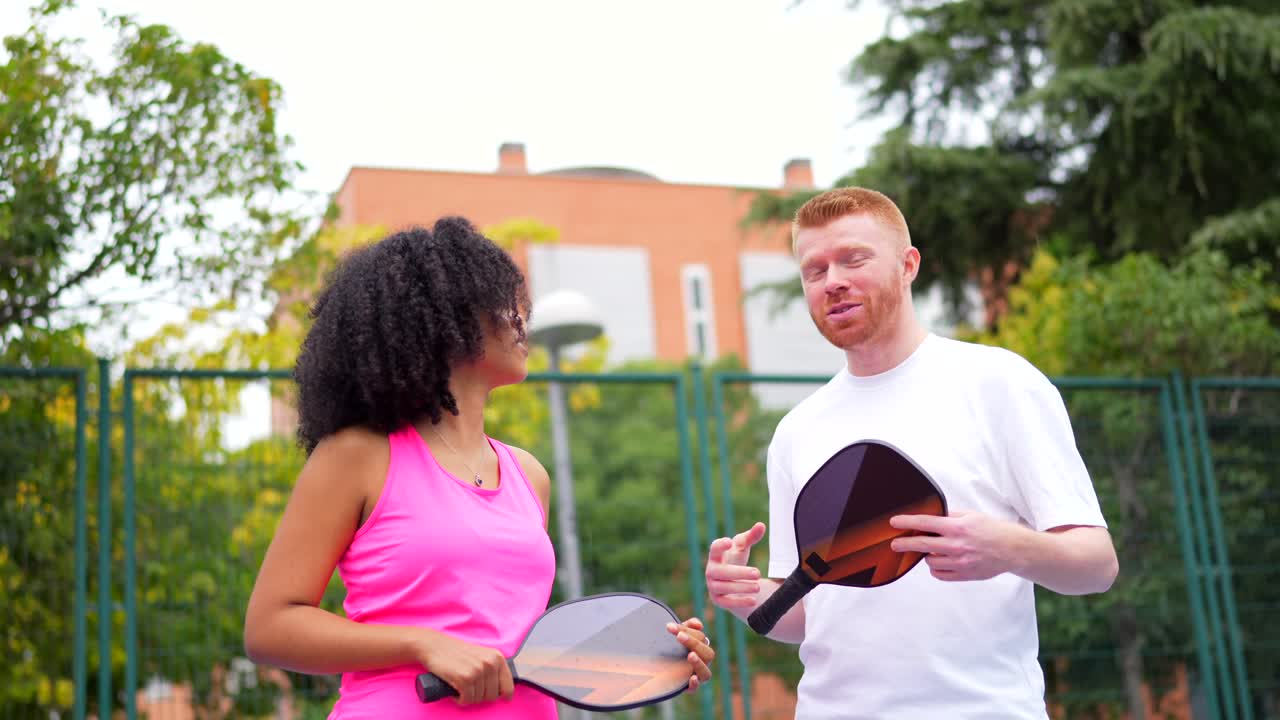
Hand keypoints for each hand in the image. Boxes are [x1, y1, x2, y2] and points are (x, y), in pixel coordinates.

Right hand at [413, 629, 513, 704]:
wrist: (435, 646)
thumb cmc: (457, 654)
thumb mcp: (482, 656)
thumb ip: (493, 669)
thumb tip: (504, 692)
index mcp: (497, 657)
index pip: (508, 686)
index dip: (504, 696)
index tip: (501, 699)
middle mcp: (490, 663)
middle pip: (492, 696)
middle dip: (480, 696)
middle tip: (469, 688)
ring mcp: (477, 671)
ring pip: (478, 699)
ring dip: (468, 697)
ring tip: (460, 686)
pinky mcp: (464, 678)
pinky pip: (466, 700)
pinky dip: (459, 699)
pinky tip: (455, 690)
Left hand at [666, 617, 713, 691]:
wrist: (655, 667)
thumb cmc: (670, 647)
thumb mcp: (677, 634)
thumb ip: (687, 627)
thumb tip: (699, 624)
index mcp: (701, 648)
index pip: (701, 637)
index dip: (687, 630)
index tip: (670, 627)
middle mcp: (702, 663)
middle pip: (708, 653)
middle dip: (694, 643)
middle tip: (679, 637)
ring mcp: (696, 676)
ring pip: (706, 673)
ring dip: (699, 663)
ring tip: (690, 655)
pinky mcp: (687, 687)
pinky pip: (695, 689)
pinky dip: (694, 684)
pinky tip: (692, 678)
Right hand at [705, 522, 765, 609]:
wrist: (732, 580)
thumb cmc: (736, 558)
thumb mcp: (743, 547)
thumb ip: (751, 536)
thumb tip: (761, 525)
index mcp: (716, 555)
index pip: (714, 549)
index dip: (720, 546)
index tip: (729, 542)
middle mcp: (711, 570)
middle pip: (721, 572)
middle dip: (739, 573)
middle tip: (758, 573)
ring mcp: (713, 586)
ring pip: (724, 587)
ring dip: (741, 587)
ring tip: (758, 586)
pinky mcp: (718, 600)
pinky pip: (726, 603)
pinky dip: (739, 602)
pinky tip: (753, 600)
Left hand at [890, 510, 1028, 581]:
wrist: (1013, 549)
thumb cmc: (993, 530)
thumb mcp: (971, 516)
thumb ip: (950, 517)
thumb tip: (931, 517)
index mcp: (958, 527)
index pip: (926, 523)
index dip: (907, 522)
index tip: (894, 523)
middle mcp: (957, 545)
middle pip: (922, 545)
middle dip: (905, 544)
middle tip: (895, 544)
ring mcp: (960, 562)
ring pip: (930, 560)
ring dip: (928, 555)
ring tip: (935, 550)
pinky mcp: (964, 574)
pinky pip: (940, 574)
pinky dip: (937, 568)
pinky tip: (941, 561)